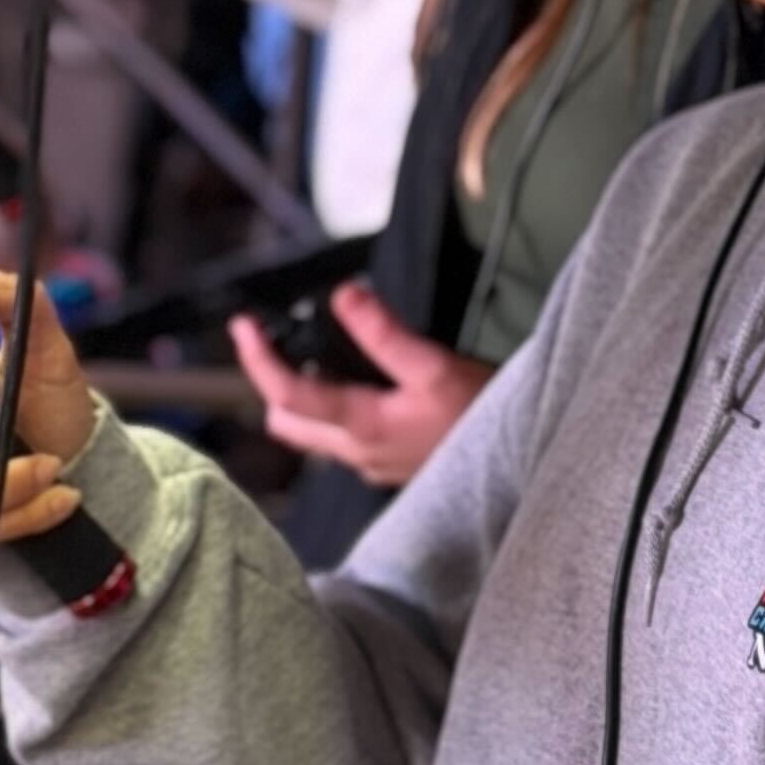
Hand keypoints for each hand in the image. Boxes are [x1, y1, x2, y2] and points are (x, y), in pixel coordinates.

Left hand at [231, 284, 489, 487]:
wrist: (521, 467)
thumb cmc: (483, 418)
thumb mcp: (436, 366)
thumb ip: (384, 333)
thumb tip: (345, 296)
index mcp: (362, 426)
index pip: (287, 396)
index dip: (257, 359)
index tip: (243, 328)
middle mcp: (357, 453)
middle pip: (288, 423)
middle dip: (274, 384)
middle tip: (279, 344)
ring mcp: (371, 465)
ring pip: (314, 435)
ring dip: (307, 399)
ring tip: (324, 359)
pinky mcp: (388, 468)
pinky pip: (344, 442)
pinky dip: (338, 412)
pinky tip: (365, 388)